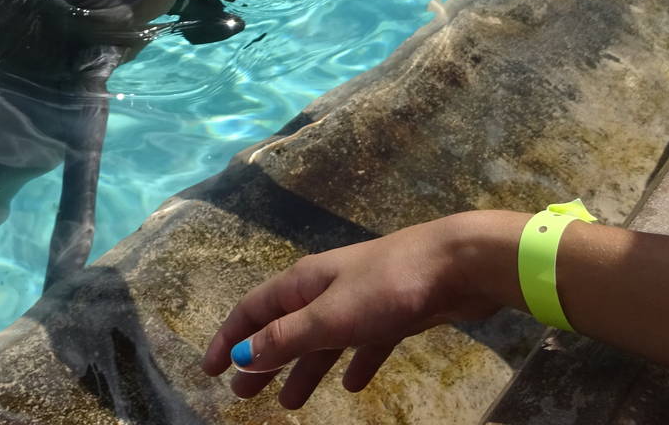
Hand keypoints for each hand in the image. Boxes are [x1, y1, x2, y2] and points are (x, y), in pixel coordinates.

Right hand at [201, 212, 519, 408]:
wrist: (458, 264)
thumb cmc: (389, 286)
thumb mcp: (331, 316)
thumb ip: (287, 337)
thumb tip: (242, 355)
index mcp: (305, 282)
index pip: (254, 309)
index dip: (229, 338)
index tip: (210, 370)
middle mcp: (327, 288)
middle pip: (284, 326)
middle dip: (261, 360)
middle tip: (242, 396)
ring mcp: (361, 299)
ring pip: (321, 340)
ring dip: (303, 369)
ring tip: (290, 404)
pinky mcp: (394, 312)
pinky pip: (363, 343)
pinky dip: (353, 363)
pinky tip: (353, 385)